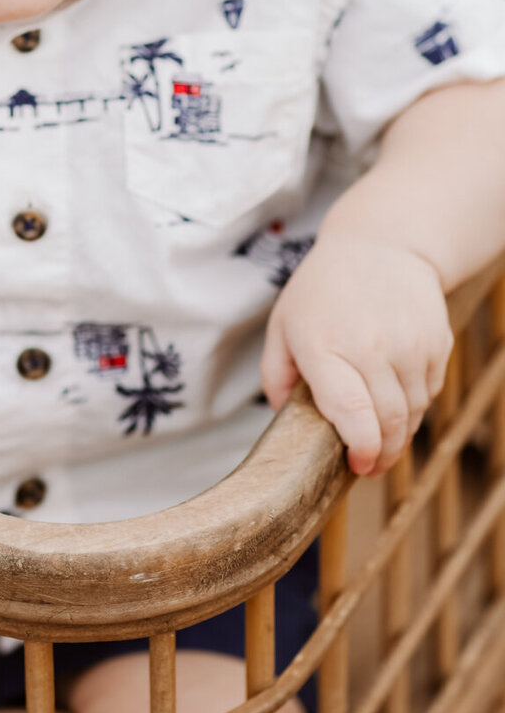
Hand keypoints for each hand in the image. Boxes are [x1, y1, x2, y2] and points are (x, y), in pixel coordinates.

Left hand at [260, 235, 451, 476]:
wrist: (381, 246)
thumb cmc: (323, 289)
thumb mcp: (283, 324)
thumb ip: (275, 374)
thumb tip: (282, 417)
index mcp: (325, 346)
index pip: (351, 412)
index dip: (359, 449)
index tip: (357, 466)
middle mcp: (372, 347)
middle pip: (387, 423)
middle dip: (380, 454)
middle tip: (368, 465)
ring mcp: (410, 346)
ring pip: (412, 413)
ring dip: (397, 434)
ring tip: (379, 436)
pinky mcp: (436, 344)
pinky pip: (429, 393)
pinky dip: (414, 407)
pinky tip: (395, 401)